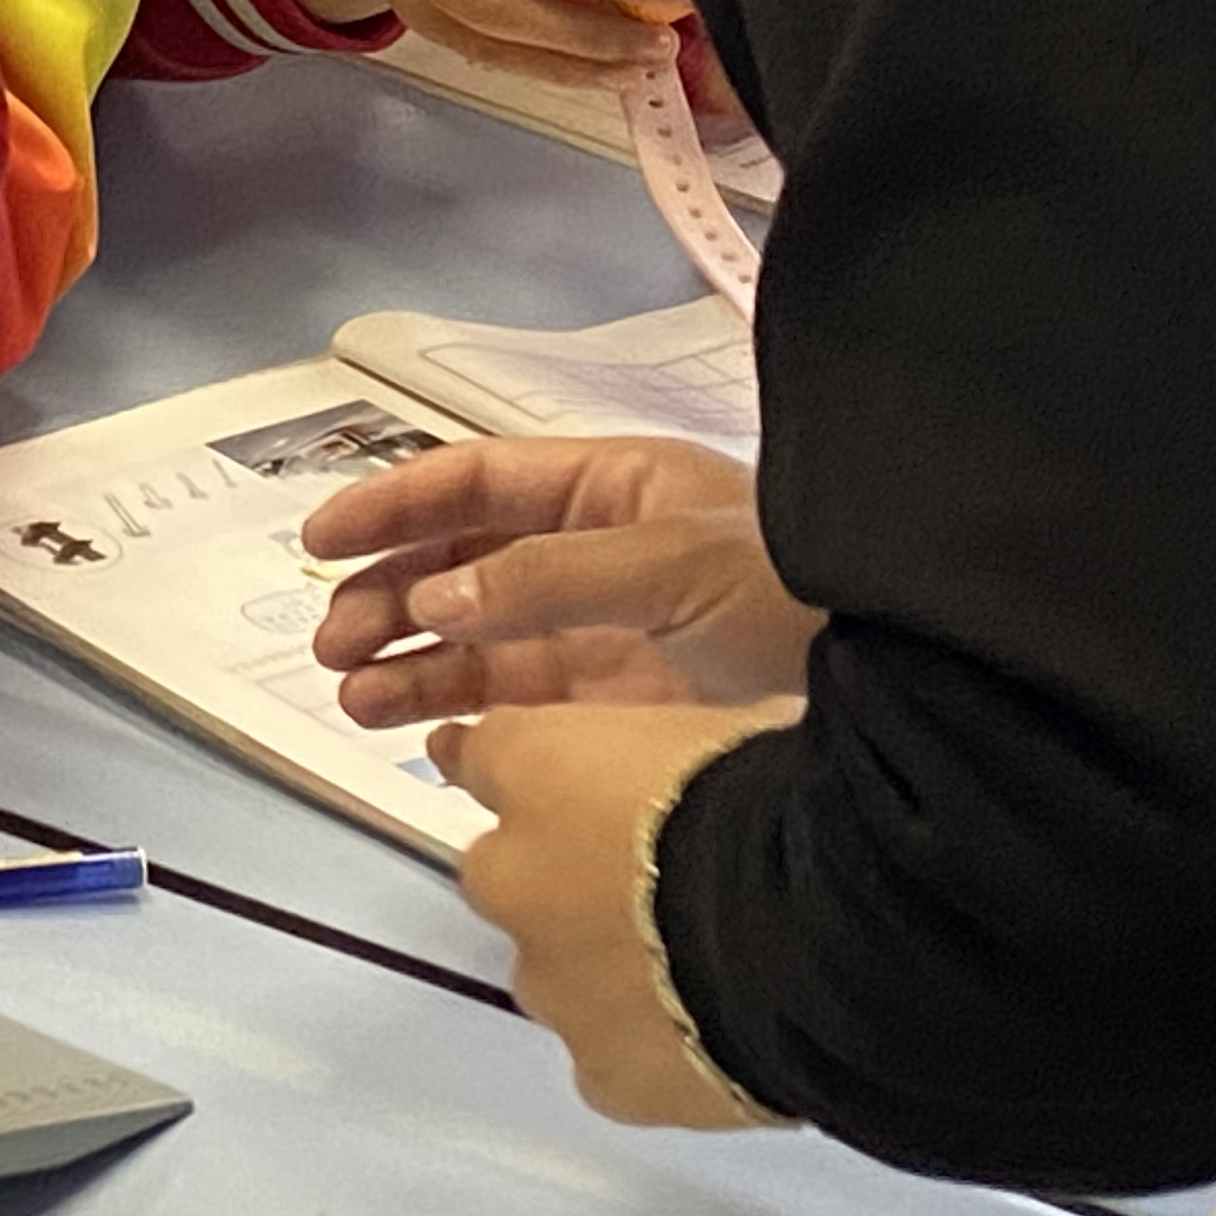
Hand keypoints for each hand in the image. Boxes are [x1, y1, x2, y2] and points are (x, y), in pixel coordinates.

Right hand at [305, 434, 821, 722]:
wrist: (893, 700)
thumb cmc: (801, 596)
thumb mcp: (677, 564)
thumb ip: (550, 578)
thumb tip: (438, 593)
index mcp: (609, 489)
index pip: (474, 482)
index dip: (392, 505)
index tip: (322, 541)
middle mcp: (593, 552)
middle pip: (458, 561)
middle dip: (387, 595)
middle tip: (335, 643)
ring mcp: (602, 631)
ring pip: (474, 639)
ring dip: (409, 662)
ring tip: (354, 697)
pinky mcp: (613, 706)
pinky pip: (513, 707)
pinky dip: (458, 718)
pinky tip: (420, 734)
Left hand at [435, 698, 798, 1126]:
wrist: (822, 932)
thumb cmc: (786, 806)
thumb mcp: (741, 724)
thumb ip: (686, 748)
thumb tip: (722, 752)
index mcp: (537, 765)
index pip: (485, 755)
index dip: (524, 772)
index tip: (538, 782)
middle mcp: (514, 876)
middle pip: (514, 880)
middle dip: (568, 884)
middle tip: (660, 887)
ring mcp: (551, 982)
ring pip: (560, 978)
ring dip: (611, 970)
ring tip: (707, 967)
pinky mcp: (602, 1071)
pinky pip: (614, 1061)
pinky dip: (655, 1052)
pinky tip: (721, 1035)